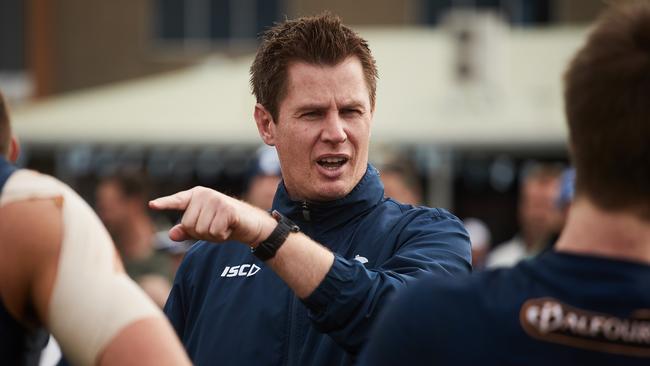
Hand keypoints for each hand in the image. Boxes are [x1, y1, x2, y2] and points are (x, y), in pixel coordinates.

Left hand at [149, 186, 274, 244]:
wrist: (252, 225)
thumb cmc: (226, 225)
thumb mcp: (204, 229)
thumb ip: (187, 231)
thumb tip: (172, 234)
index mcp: (196, 196)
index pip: (177, 201)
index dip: (164, 204)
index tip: (152, 205)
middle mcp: (204, 194)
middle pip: (189, 225)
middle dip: (201, 233)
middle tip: (216, 227)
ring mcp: (216, 200)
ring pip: (201, 230)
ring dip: (212, 235)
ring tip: (223, 227)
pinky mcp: (226, 209)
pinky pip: (214, 232)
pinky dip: (222, 236)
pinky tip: (230, 228)